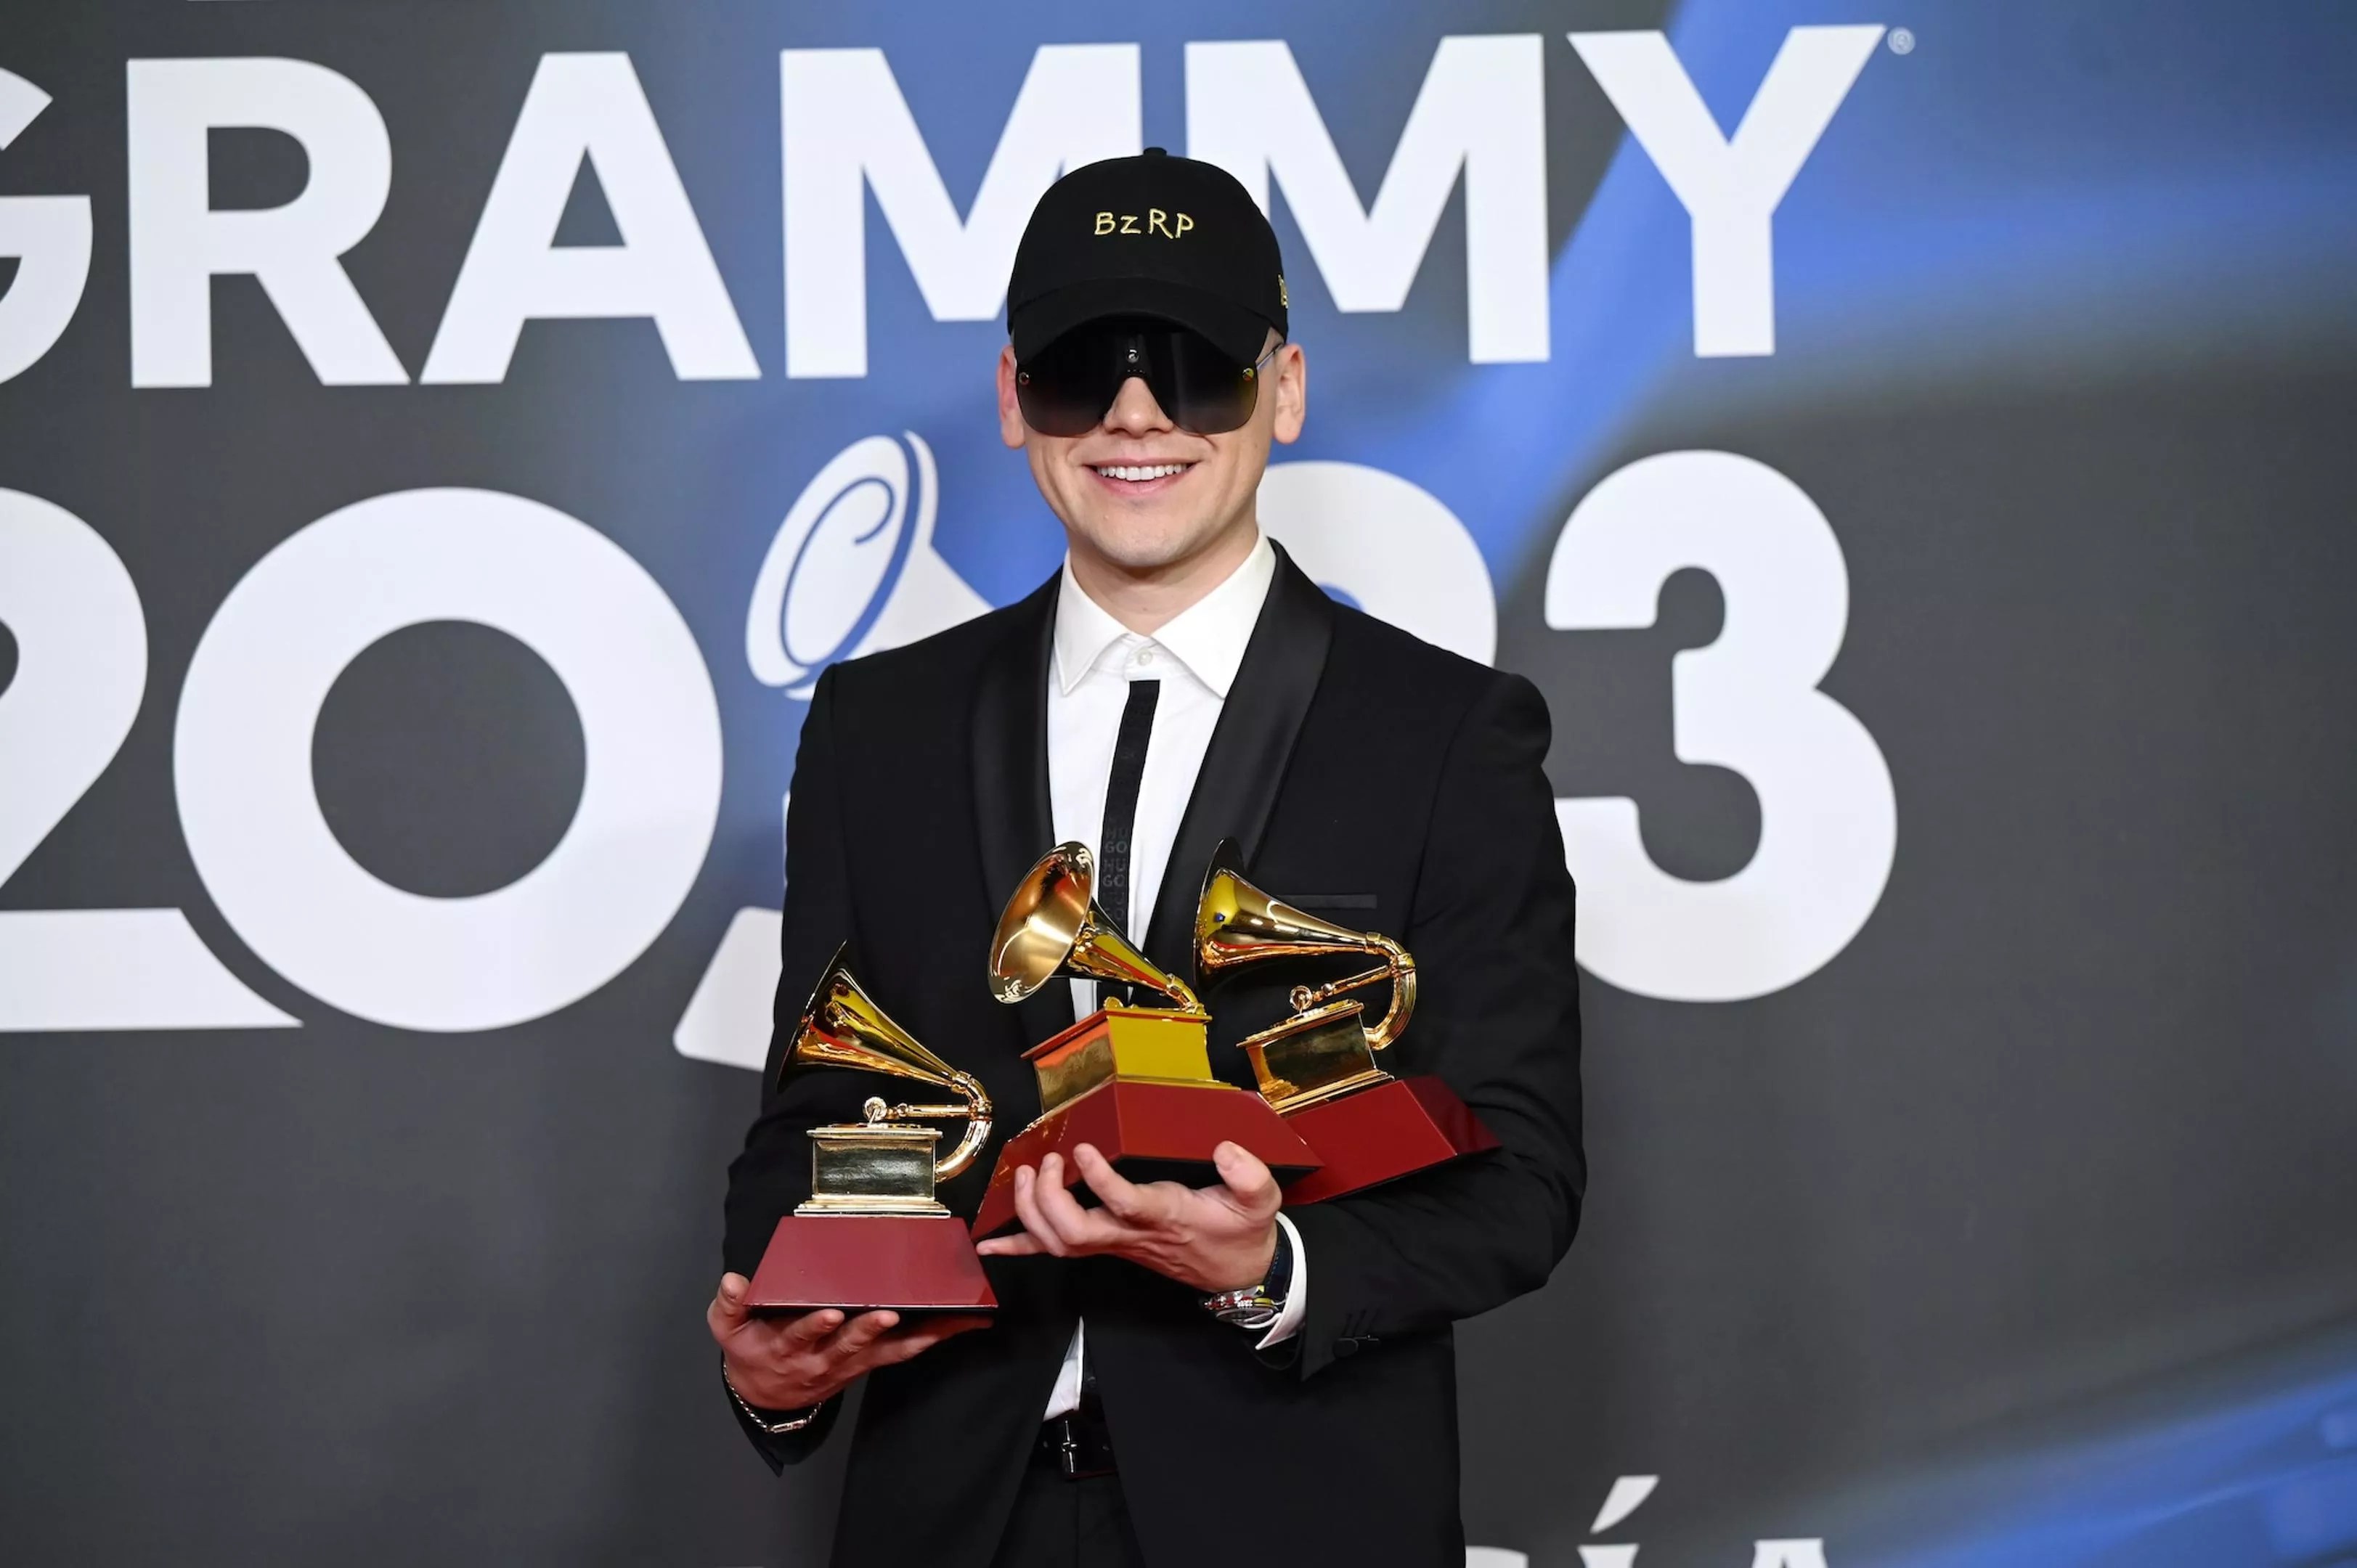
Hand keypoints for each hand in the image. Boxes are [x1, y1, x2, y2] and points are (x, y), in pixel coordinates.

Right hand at [706, 1273, 985, 1411]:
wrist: (766, 1393)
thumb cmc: (750, 1349)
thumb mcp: (728, 1330)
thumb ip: (729, 1306)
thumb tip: (733, 1282)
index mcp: (786, 1347)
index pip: (800, 1336)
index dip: (815, 1326)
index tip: (829, 1313)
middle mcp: (821, 1359)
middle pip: (847, 1346)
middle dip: (867, 1330)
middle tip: (888, 1313)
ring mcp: (847, 1364)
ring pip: (882, 1351)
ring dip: (912, 1336)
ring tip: (941, 1321)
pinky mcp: (866, 1364)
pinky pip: (899, 1353)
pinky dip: (928, 1339)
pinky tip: (956, 1326)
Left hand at [973, 1141, 1280, 1292]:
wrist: (1239, 1274)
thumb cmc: (1243, 1233)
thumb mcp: (1262, 1201)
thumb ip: (1249, 1175)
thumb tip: (1226, 1150)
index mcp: (1167, 1216)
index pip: (1125, 1204)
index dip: (1099, 1181)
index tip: (1082, 1149)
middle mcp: (1133, 1234)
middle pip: (1076, 1231)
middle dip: (1049, 1198)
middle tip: (1047, 1161)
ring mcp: (1116, 1244)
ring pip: (1061, 1243)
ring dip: (1032, 1212)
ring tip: (1024, 1175)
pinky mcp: (1109, 1246)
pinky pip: (1057, 1250)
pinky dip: (1022, 1244)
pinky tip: (993, 1241)